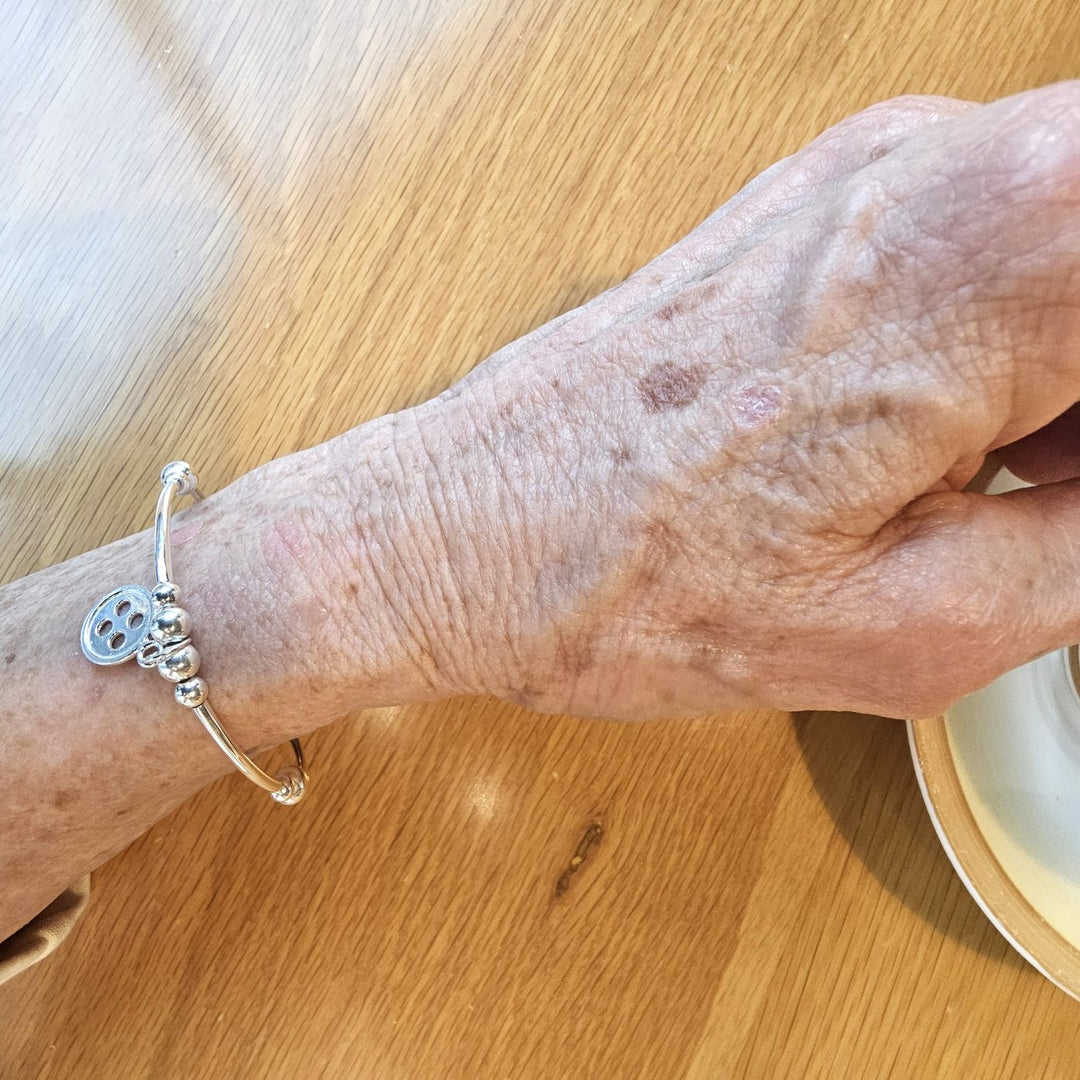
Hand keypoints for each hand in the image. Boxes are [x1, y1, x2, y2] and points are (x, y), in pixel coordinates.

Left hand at [378, 81, 1079, 719]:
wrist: (473, 529)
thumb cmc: (630, 582)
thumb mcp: (918, 624)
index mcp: (983, 258)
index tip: (1066, 489)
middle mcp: (925, 169)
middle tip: (1040, 488)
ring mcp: (864, 173)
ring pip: (1071, 233)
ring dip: (1065, 367)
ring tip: (991, 479)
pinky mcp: (820, 205)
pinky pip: (990, 239)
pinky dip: (1011, 336)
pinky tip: (938, 436)